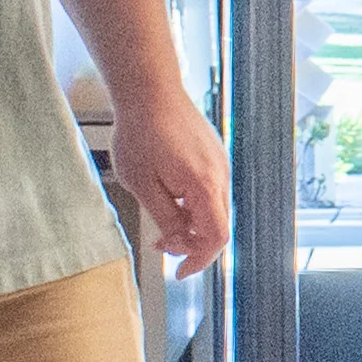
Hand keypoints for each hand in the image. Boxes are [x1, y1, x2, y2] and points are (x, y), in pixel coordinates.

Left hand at [112, 87, 232, 275]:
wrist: (150, 90)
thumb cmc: (141, 134)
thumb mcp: (143, 185)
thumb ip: (166, 217)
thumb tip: (178, 241)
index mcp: (205, 186)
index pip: (216, 237)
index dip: (199, 260)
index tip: (178, 270)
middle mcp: (221, 175)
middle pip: (218, 225)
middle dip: (191, 242)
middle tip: (161, 243)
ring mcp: (220, 163)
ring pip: (215, 208)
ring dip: (192, 222)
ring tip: (162, 219)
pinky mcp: (214, 154)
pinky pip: (211, 189)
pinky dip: (195, 203)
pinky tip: (171, 196)